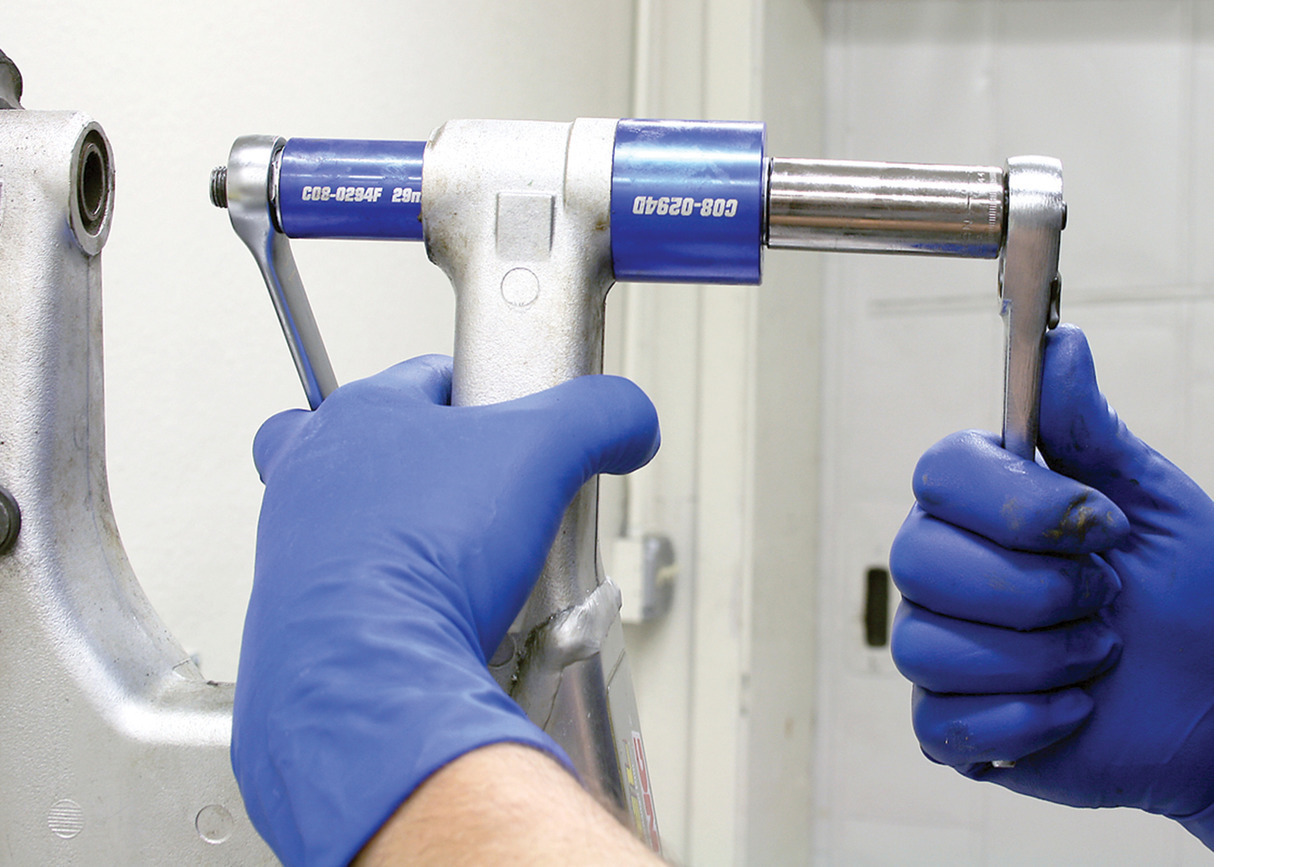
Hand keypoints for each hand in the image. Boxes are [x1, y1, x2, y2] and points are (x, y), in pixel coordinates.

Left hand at [231, 355, 659, 865]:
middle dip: (427, 470)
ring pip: (350, 522)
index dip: (485, 401)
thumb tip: (632, 419)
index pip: (429, 378)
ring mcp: (287, 545)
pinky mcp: (285, 615)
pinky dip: (383, 602)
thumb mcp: (546, 454)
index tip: (517, 435)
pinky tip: (428, 620)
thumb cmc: (428, 554)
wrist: (366, 674)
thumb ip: (600, 416)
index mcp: (357, 416)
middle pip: (373, 448)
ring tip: (460, 571)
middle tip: (477, 505)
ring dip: (402, 540)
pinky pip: (342, 594)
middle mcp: (304, 474)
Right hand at [889, 324, 1212, 846]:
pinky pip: (939, 724)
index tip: (1101, 525)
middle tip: (1106, 596)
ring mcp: (944, 650)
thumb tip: (1061, 342)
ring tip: (1100, 653)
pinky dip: (1021, 720)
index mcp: (985, 506)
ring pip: (924, 645)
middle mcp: (947, 571)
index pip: (936, 474)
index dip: (1013, 504)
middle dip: (1032, 588)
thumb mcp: (1153, 503)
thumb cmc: (1196, 596)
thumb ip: (1092, 430)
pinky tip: (1075, 711)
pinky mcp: (954, 726)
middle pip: (916, 560)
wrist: (1225, 703)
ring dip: (1039, 657)